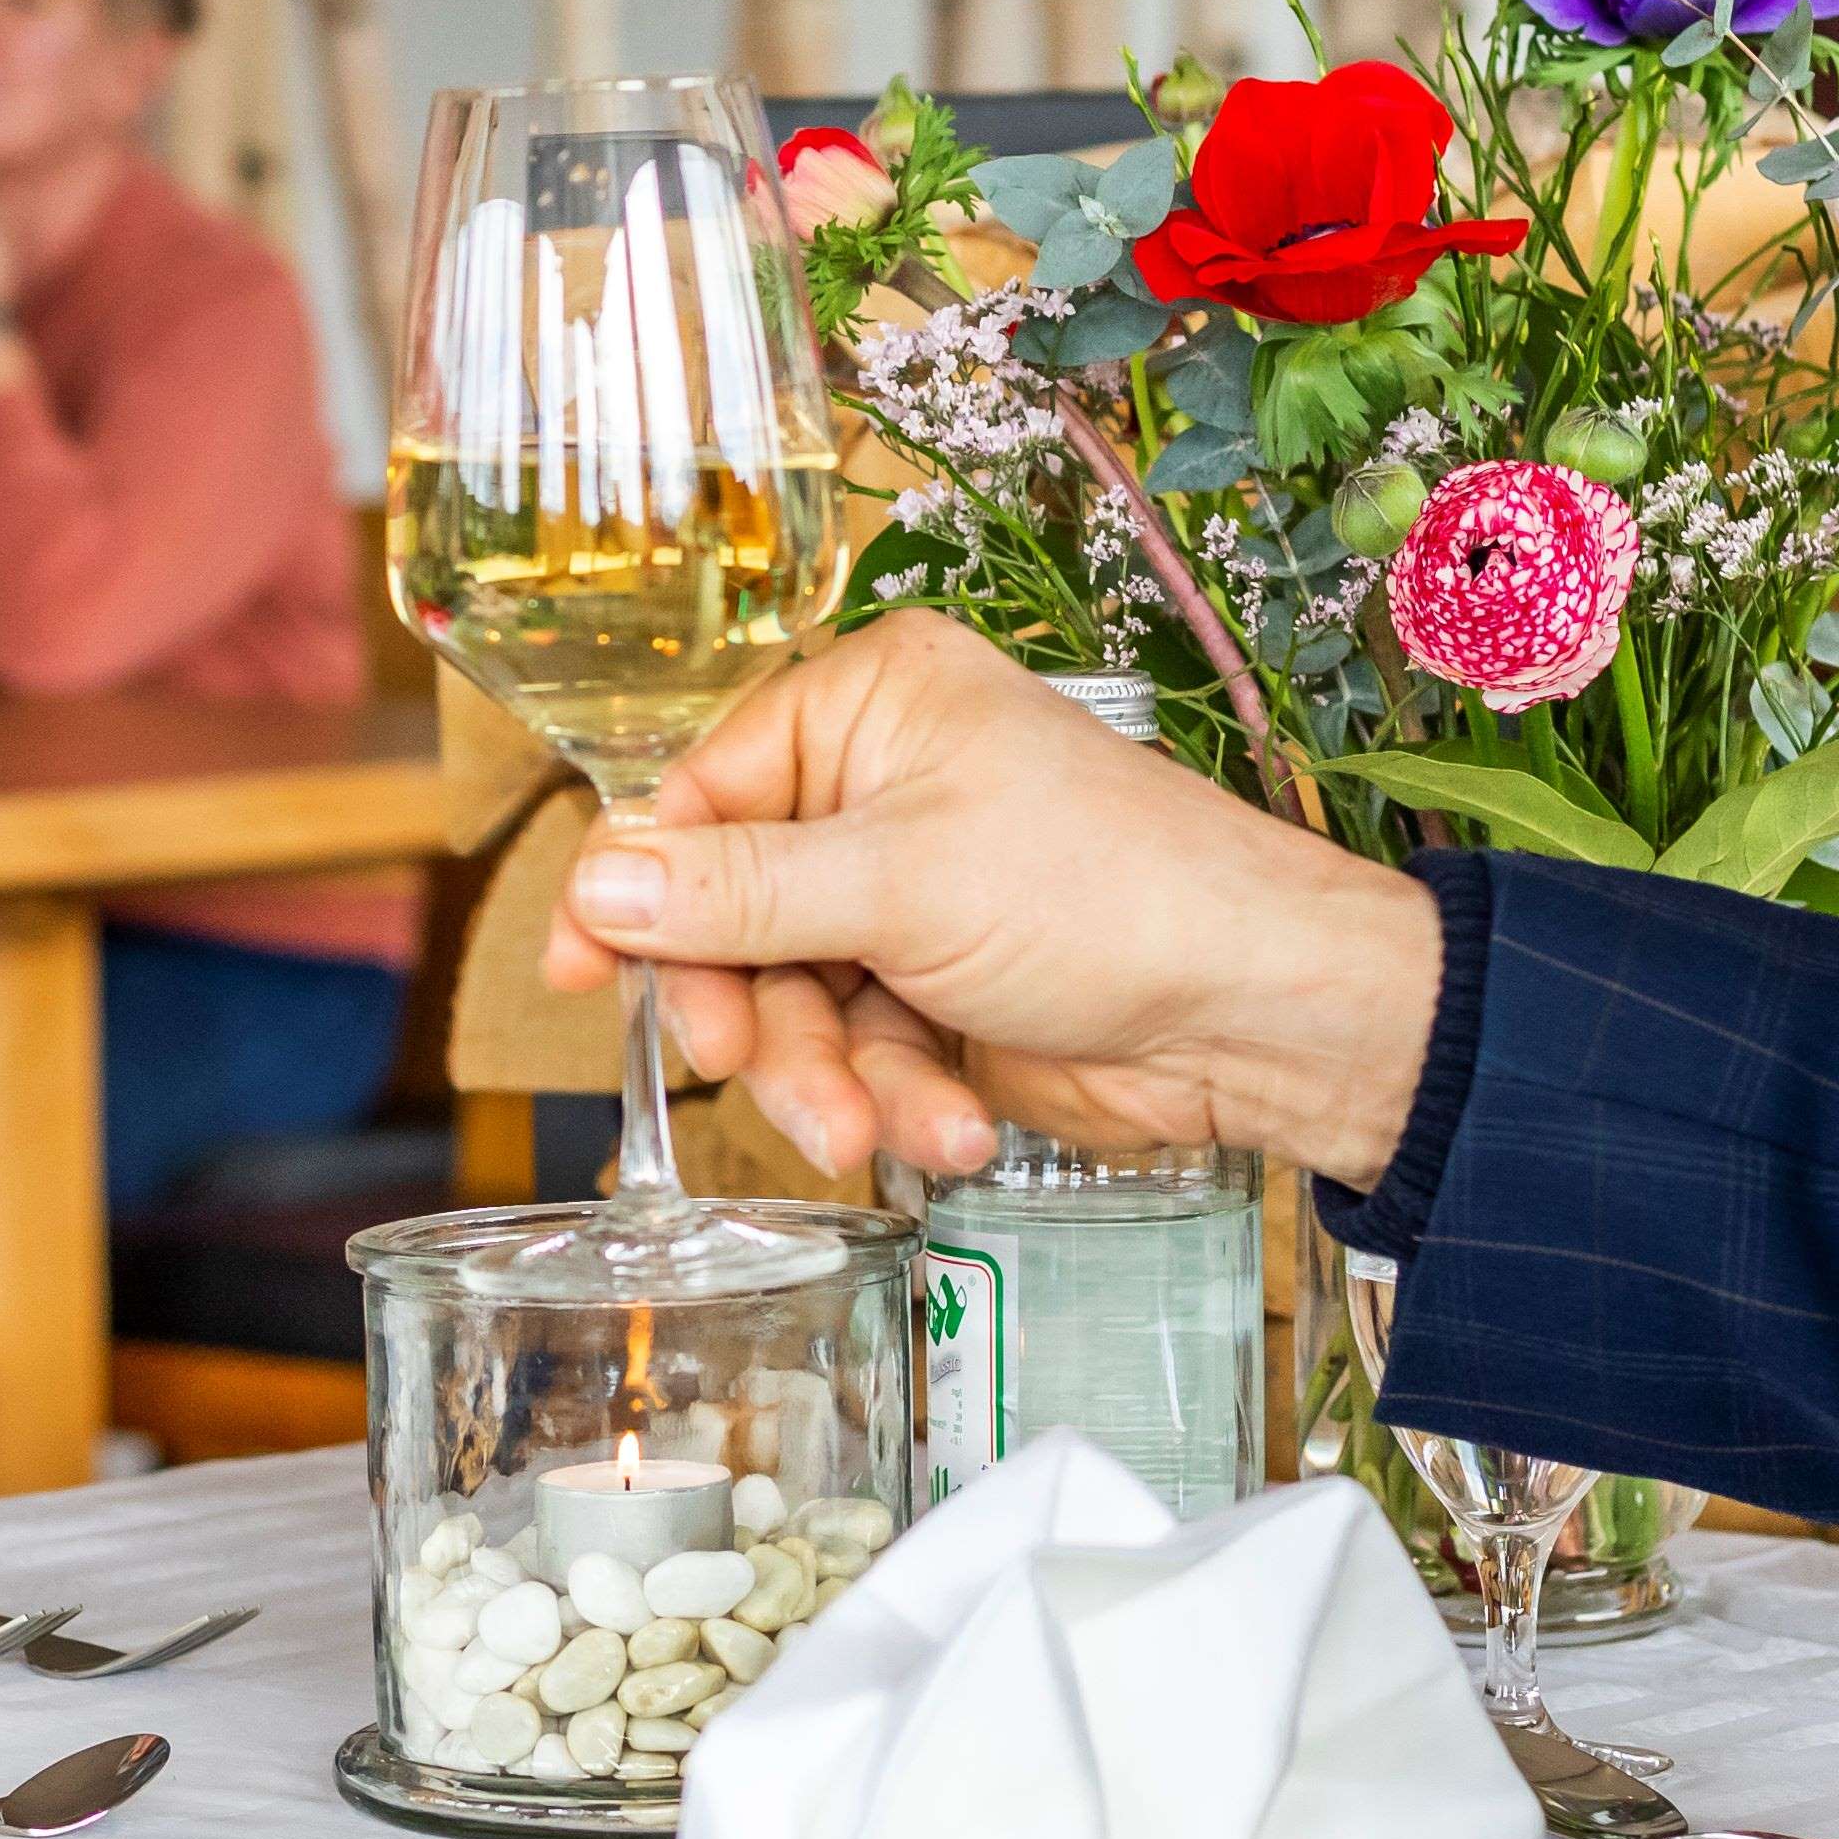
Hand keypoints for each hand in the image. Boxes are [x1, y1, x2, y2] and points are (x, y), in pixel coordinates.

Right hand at [544, 611, 1447, 1181]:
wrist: (1259, 1015)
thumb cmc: (1112, 893)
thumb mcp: (900, 884)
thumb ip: (735, 892)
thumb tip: (595, 881)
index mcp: (869, 708)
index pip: (699, 795)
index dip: (635, 891)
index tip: (579, 974)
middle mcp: (880, 791)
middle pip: (731, 916)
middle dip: (753, 1016)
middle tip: (756, 1071)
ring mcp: (910, 897)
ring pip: (789, 1005)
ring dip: (830, 1082)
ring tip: (881, 1130)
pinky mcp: (940, 994)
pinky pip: (859, 1056)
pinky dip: (897, 1103)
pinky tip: (955, 1130)